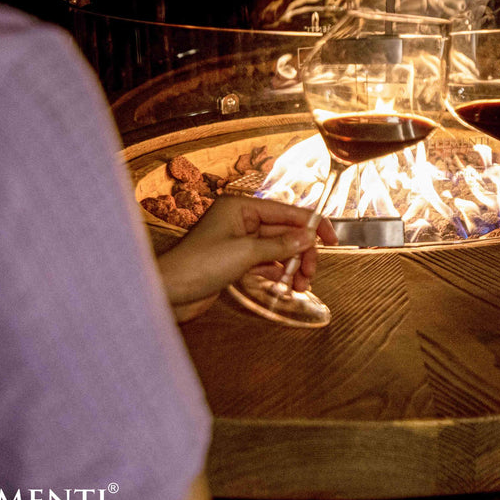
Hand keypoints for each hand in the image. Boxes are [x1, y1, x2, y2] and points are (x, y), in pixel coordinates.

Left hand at [156, 195, 337, 320]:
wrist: (167, 292)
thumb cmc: (198, 265)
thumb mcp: (245, 253)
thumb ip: (280, 245)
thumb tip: (309, 237)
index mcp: (241, 207)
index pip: (287, 212)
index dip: (312, 225)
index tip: (332, 240)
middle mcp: (241, 220)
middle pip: (285, 232)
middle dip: (301, 253)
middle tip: (309, 274)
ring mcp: (238, 241)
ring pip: (277, 249)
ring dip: (292, 266)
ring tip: (299, 286)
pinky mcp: (235, 261)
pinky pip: (266, 262)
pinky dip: (278, 272)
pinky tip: (285, 285)